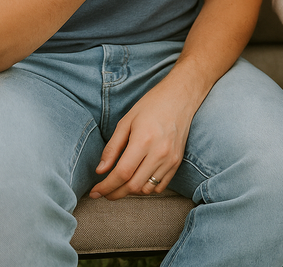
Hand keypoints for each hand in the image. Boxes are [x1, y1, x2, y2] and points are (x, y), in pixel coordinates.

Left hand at [89, 78, 192, 200]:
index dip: (106, 187)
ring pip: (146, 189)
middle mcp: (159, 153)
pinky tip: (138, 180)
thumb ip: (112, 147)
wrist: (180, 97)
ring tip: (120, 185)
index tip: (95, 192)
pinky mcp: (177, 162)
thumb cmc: (151, 105)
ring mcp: (170, 159)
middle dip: (115, 193)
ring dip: (130, 191)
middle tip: (104, 192)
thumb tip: (100, 171)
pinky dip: (146, 188)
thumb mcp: (126, 121)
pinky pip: (160, 186)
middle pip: (133, 186)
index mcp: (143, 140)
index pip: (122, 174)